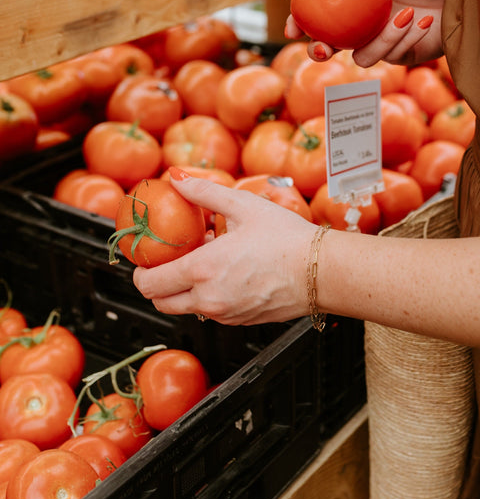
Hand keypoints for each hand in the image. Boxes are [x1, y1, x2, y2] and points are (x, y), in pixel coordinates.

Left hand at [132, 172, 316, 325]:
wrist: (321, 271)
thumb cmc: (287, 239)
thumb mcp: (243, 206)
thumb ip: (203, 192)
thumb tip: (176, 178)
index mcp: (203, 270)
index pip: (150, 284)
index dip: (140, 271)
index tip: (144, 258)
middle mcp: (209, 299)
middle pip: (161, 303)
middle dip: (156, 284)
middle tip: (165, 262)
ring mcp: (225, 314)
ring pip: (187, 308)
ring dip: (184, 289)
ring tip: (202, 261)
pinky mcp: (241, 321)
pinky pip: (212, 311)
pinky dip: (208, 295)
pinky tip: (225, 272)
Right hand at [285, 0, 451, 67]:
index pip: (320, 12)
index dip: (301, 21)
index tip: (292, 27)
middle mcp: (362, 24)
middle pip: (329, 45)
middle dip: (319, 50)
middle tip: (323, 48)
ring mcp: (380, 43)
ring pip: (362, 56)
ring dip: (381, 39)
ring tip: (407, 13)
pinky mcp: (401, 56)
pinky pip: (392, 54)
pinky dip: (405, 37)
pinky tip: (423, 20)